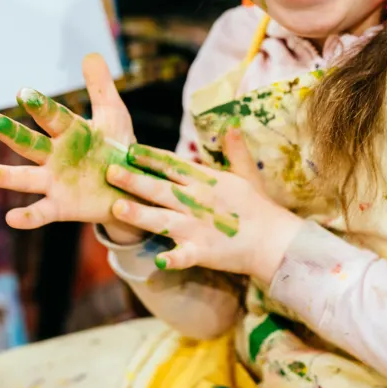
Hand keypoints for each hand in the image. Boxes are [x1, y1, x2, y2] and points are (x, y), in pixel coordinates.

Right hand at [0, 53, 143, 239]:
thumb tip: (91, 54)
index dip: (39, 105)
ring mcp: (55, 182)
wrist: (131, 188)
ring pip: (27, 177)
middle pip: (30, 143)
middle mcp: (55, 155)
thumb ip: (100, 88)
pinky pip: (41, 213)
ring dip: (6, 176)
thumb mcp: (113, 116)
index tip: (23, 92)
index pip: (51, 115)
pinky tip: (11, 218)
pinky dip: (27, 217)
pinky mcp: (62, 206)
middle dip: (11, 133)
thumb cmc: (118, 148)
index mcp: (68, 131)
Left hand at [105, 129, 303, 283]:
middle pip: (161, 189)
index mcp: (205, 182)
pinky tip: (157, 261)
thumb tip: (231, 126)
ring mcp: (199, 228)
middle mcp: (197, 202)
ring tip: (117, 208)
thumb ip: (235, 152)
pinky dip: (172, 260)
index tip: (129, 150)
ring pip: (163, 220)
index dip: (150, 157)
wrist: (276, 241)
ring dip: (140, 215)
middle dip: (134, 181)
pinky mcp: (204, 251)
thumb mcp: (247, 175)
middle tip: (110, 172)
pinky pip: (184, 256)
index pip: (173, 166)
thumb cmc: (259, 208)